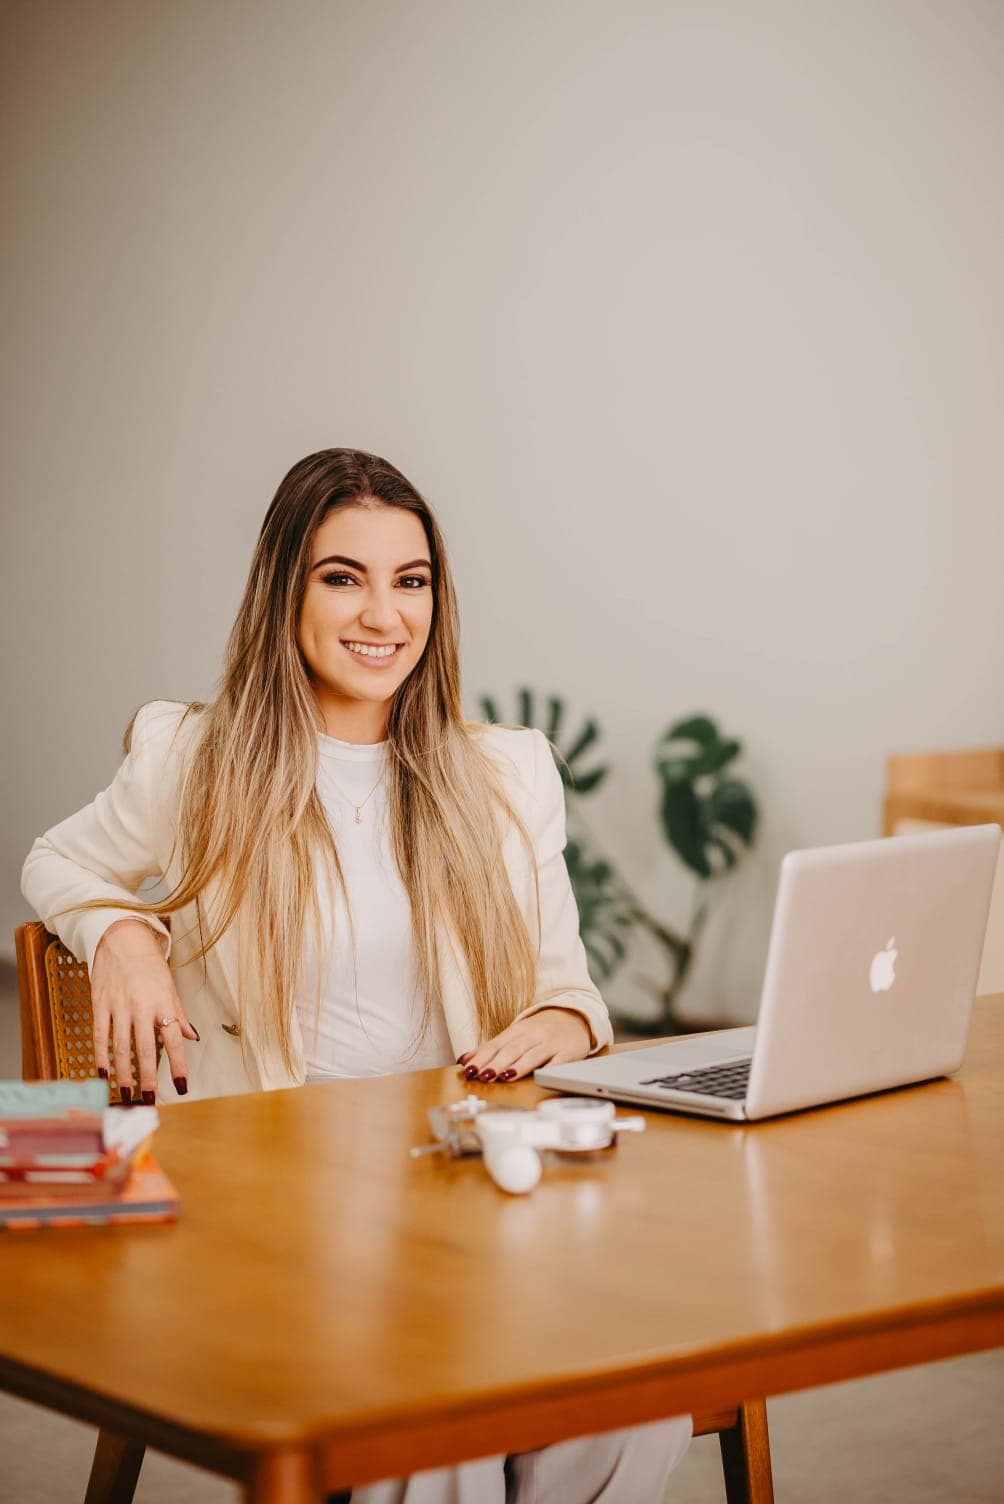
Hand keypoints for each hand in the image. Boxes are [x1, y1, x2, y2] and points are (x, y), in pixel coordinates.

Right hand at [90, 919, 198, 1101]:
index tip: (182, 1086)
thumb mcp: (170, 987)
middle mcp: (141, 1006)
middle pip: (144, 1048)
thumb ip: (179, 1015)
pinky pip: (99, 1035)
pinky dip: (100, 1056)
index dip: (178, 1065)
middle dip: (148, 1077)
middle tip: (150, 1099)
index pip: (173, 1040)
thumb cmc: (149, 965)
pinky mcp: (100, 1004)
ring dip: (124, 1074)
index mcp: (163, 1003)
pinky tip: (103, 1074)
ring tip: (127, 1094)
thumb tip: (192, 1038)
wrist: (121, 939)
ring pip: (120, 1047)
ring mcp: (118, 1006)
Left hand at [457, 1007, 591, 1083]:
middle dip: (496, 1063)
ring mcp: (551, 1044)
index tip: (468, 1070)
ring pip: (532, 1055)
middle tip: (482, 1076)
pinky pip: (558, 1062)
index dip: (481, 1058)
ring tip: (504, 1076)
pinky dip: (549, 1069)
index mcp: (518, 1031)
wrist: (576, 1017)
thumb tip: (464, 1059)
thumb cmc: (541, 1031)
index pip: (495, 1045)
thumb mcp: (515, 1035)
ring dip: (518, 1066)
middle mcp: (533, 1035)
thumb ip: (490, 1048)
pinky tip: (539, 1077)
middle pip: (512, 1050)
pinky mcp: (568, 1053)